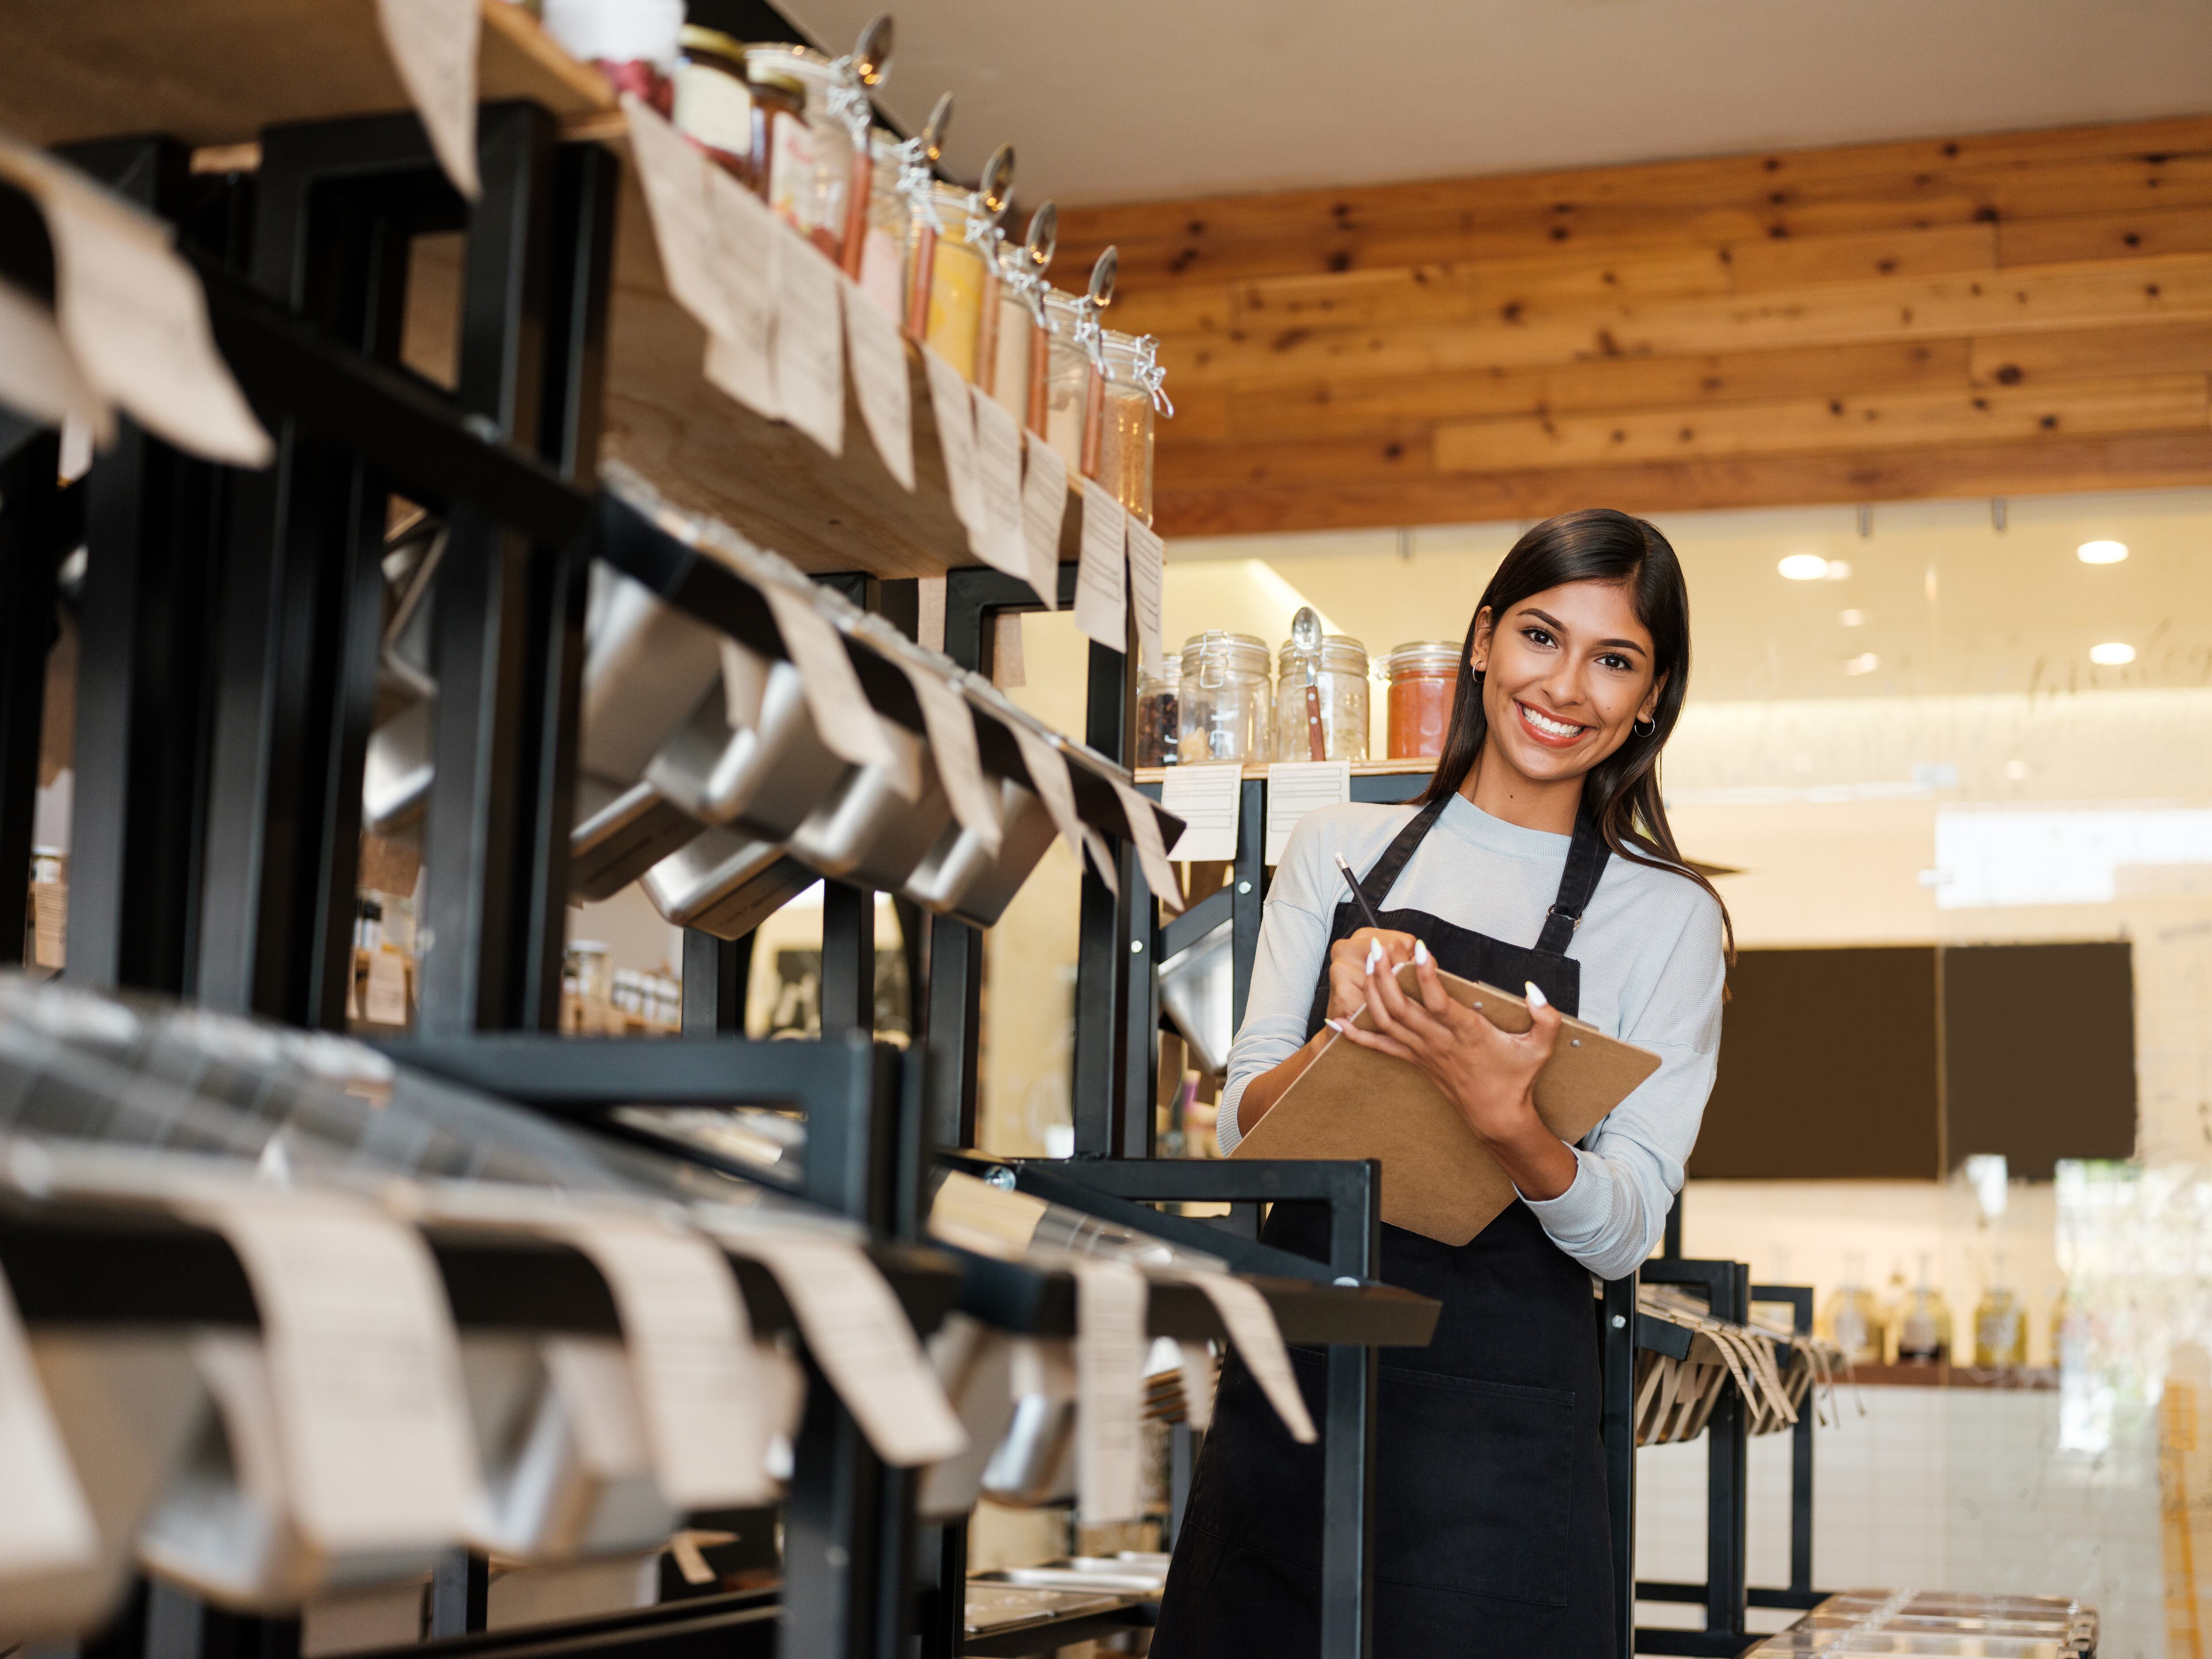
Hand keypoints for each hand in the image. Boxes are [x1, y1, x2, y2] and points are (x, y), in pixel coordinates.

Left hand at [1326, 942, 1577, 1198]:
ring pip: (1388, 1020)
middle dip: (1385, 975)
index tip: (1420, 948)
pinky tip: (1334, 1022)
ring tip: (1368, 962)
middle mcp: (1439, 1041)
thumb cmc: (1515, 1079)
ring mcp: (1423, 1051)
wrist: (1496, 1116)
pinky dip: (1354, 1034)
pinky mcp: (1414, 1060)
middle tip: (1377, 947)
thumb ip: (1545, 1017)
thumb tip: (1534, 988)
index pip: (1439, 1002)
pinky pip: (1379, 1045)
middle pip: (1402, 1007)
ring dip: (1373, 991)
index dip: (1427, 975)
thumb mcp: (1540, 1047)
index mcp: (1467, 1033)